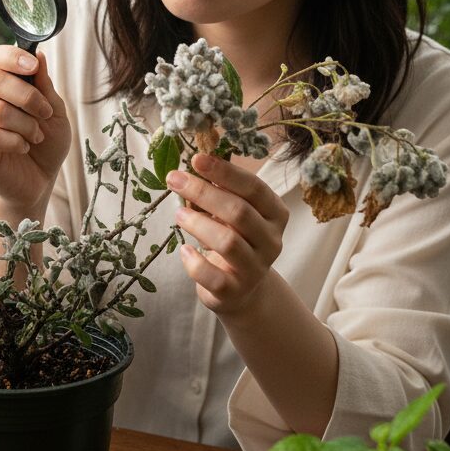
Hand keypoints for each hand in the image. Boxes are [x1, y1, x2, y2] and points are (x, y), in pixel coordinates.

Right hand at [0, 46, 70, 216]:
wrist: (40, 183)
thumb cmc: (46, 145)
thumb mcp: (54, 112)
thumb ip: (44, 86)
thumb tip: (38, 54)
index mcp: (1, 87)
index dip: (11, 56)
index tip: (33, 67)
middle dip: (28, 96)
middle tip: (44, 113)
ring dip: (26, 124)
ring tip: (36, 137)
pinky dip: (16, 142)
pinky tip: (24, 148)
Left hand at [166, 153, 288, 315]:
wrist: (242, 290)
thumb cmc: (234, 238)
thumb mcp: (234, 213)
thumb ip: (222, 190)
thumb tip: (196, 162)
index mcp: (274, 214)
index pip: (254, 188)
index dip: (225, 172)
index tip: (196, 159)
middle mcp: (271, 241)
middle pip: (239, 212)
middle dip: (203, 192)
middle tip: (175, 179)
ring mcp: (255, 268)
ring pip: (228, 242)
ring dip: (198, 223)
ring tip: (178, 214)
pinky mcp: (235, 291)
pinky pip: (213, 275)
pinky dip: (194, 262)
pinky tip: (184, 250)